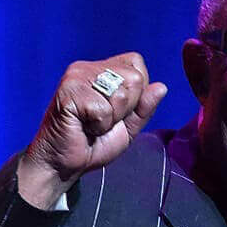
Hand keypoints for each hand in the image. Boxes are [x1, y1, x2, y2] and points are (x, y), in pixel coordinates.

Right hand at [18, 53, 166, 208]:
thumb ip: (144, 108)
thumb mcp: (127, 127)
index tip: (116, 112)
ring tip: (92, 124)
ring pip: (121, 94)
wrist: (64, 163)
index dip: (136, 93)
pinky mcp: (68, 91)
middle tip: (103, 121)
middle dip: (126, 108)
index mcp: (102, 70)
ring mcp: (76, 77)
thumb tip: (162, 87)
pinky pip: (103, 109)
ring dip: (111, 119)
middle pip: (134, 78)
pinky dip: (99, 126)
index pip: (136, 63)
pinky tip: (83, 127)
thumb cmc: (93, 144)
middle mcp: (88, 68)